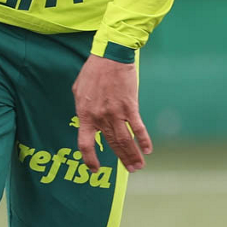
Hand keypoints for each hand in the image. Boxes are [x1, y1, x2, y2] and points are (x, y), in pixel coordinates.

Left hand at [72, 55, 152, 172]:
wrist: (110, 56)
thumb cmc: (93, 71)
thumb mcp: (78, 90)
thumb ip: (82, 108)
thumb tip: (84, 118)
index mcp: (85, 115)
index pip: (84, 144)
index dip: (89, 159)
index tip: (95, 169)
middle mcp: (100, 117)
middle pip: (111, 145)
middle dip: (121, 160)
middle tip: (129, 171)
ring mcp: (116, 113)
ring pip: (125, 140)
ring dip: (132, 155)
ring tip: (138, 166)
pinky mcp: (130, 106)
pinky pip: (138, 127)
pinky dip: (143, 140)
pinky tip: (147, 149)